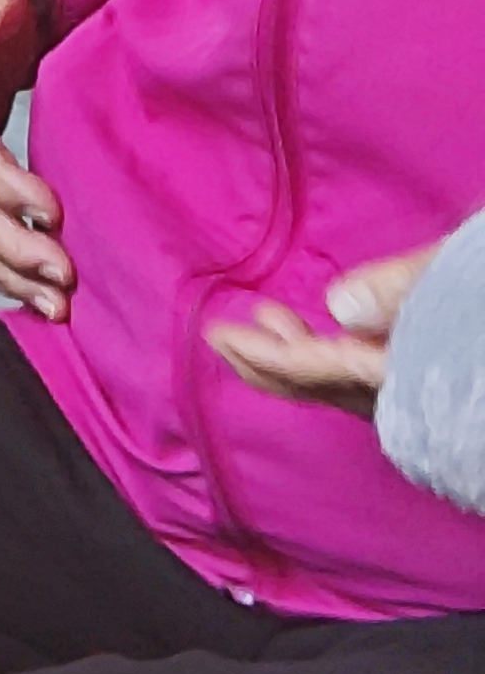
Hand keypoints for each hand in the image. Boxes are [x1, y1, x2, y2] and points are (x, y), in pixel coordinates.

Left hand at [208, 246, 434, 418]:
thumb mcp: (457, 277)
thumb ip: (403, 289)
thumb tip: (339, 306)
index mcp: (407, 374)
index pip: (319, 370)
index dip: (265, 355)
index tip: (217, 334)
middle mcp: (410, 395)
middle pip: (324, 387)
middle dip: (267, 364)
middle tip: (218, 338)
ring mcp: (421, 393)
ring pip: (345, 382)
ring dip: (298, 350)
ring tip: (265, 316)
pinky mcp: (429, 380)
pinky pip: (368, 375)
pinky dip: (334, 353)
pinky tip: (328, 325)